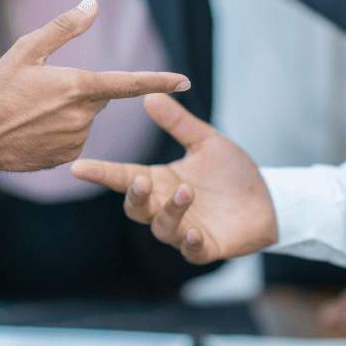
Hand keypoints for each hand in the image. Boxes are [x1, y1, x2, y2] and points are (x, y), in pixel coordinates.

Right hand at [0, 0, 189, 181]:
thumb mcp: (26, 50)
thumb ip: (64, 27)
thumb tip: (92, 4)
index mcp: (77, 86)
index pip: (128, 83)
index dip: (158, 81)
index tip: (184, 81)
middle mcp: (83, 115)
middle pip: (99, 97)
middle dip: (81, 90)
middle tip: (44, 91)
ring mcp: (77, 140)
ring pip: (87, 118)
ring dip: (70, 112)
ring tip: (33, 112)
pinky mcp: (68, 156)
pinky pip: (76, 138)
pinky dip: (61, 131)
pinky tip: (35, 130)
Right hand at [71, 93, 275, 263]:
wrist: (267, 199)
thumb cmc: (232, 172)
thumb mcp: (206, 141)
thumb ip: (179, 123)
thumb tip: (150, 95)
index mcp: (161, 181)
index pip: (123, 177)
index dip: (101, 172)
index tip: (79, 167)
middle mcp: (165, 207)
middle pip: (136, 207)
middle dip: (135, 196)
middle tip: (142, 180)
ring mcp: (183, 229)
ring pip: (162, 227)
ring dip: (170, 211)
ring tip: (188, 191)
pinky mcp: (204, 246)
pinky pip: (190, 250)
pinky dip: (189, 243)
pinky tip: (194, 231)